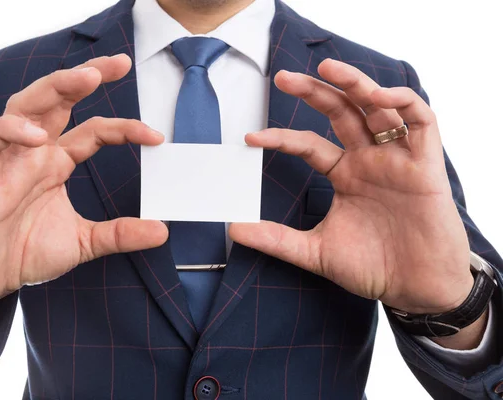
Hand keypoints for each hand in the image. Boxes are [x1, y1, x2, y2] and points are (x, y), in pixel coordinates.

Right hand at [0, 54, 167, 330]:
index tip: (156, 137)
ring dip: (54, 87)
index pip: (95, 130)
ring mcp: (9, 158)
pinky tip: (37, 136)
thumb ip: (121, 234)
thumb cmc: (29, 252)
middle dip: (86, 75)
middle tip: (119, 63)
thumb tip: (161, 231)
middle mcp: (35, 152)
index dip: (125, 128)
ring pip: (25, 106)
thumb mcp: (85, 242)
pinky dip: (10, 131)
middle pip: (58, 100)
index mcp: (58, 162)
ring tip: (86, 78)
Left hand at [230, 59, 472, 316]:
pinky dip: (402, 102)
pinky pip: (421, 120)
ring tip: (329, 69)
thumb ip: (276, 239)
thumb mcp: (315, 252)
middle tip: (283, 78)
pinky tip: (377, 97)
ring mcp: (396, 159)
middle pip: (340, 112)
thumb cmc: (373, 267)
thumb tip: (234, 229)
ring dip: (355, 84)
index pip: (308, 144)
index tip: (251, 138)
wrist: (417, 289)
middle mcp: (368, 160)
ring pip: (378, 107)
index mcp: (344, 174)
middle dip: (314, 90)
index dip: (280, 137)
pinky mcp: (426, 164)